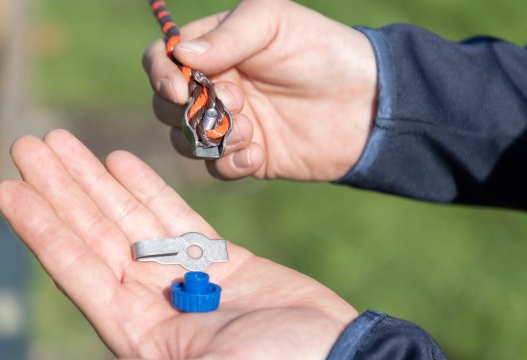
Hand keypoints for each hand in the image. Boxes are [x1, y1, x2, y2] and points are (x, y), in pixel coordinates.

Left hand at [0, 130, 357, 359]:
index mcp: (141, 332)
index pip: (79, 271)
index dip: (43, 230)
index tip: (9, 191)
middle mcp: (153, 302)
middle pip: (95, 235)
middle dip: (61, 190)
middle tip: (27, 146)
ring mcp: (184, 277)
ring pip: (128, 218)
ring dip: (94, 180)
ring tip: (61, 143)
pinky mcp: (218, 259)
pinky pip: (172, 217)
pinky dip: (144, 189)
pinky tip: (119, 161)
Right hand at [143, 0, 377, 180]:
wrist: (366, 103)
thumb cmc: (321, 50)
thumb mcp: (274, 24)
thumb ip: (227, 37)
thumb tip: (180, 54)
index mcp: (214, 50)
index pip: (162, 60)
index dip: (160, 76)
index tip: (180, 90)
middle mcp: (214, 88)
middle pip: (165, 107)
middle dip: (191, 112)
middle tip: (236, 103)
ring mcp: (228, 125)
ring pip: (186, 142)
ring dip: (210, 140)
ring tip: (251, 131)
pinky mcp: (246, 156)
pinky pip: (217, 168)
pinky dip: (231, 164)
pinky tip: (259, 155)